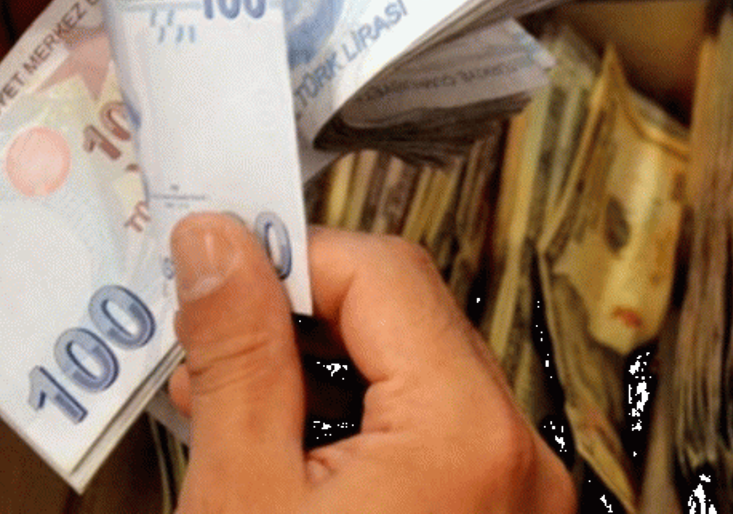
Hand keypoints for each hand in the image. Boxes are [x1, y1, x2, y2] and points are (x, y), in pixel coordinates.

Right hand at [166, 213, 575, 512]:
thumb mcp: (244, 496)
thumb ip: (239, 358)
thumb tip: (218, 244)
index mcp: (470, 435)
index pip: (389, 273)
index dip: (295, 261)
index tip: (219, 272)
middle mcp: (520, 456)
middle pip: (411, 320)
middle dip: (304, 322)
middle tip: (212, 346)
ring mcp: (519, 493)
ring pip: (421, 377)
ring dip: (326, 377)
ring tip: (232, 406)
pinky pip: (435, 437)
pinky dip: (363, 429)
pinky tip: (290, 452)